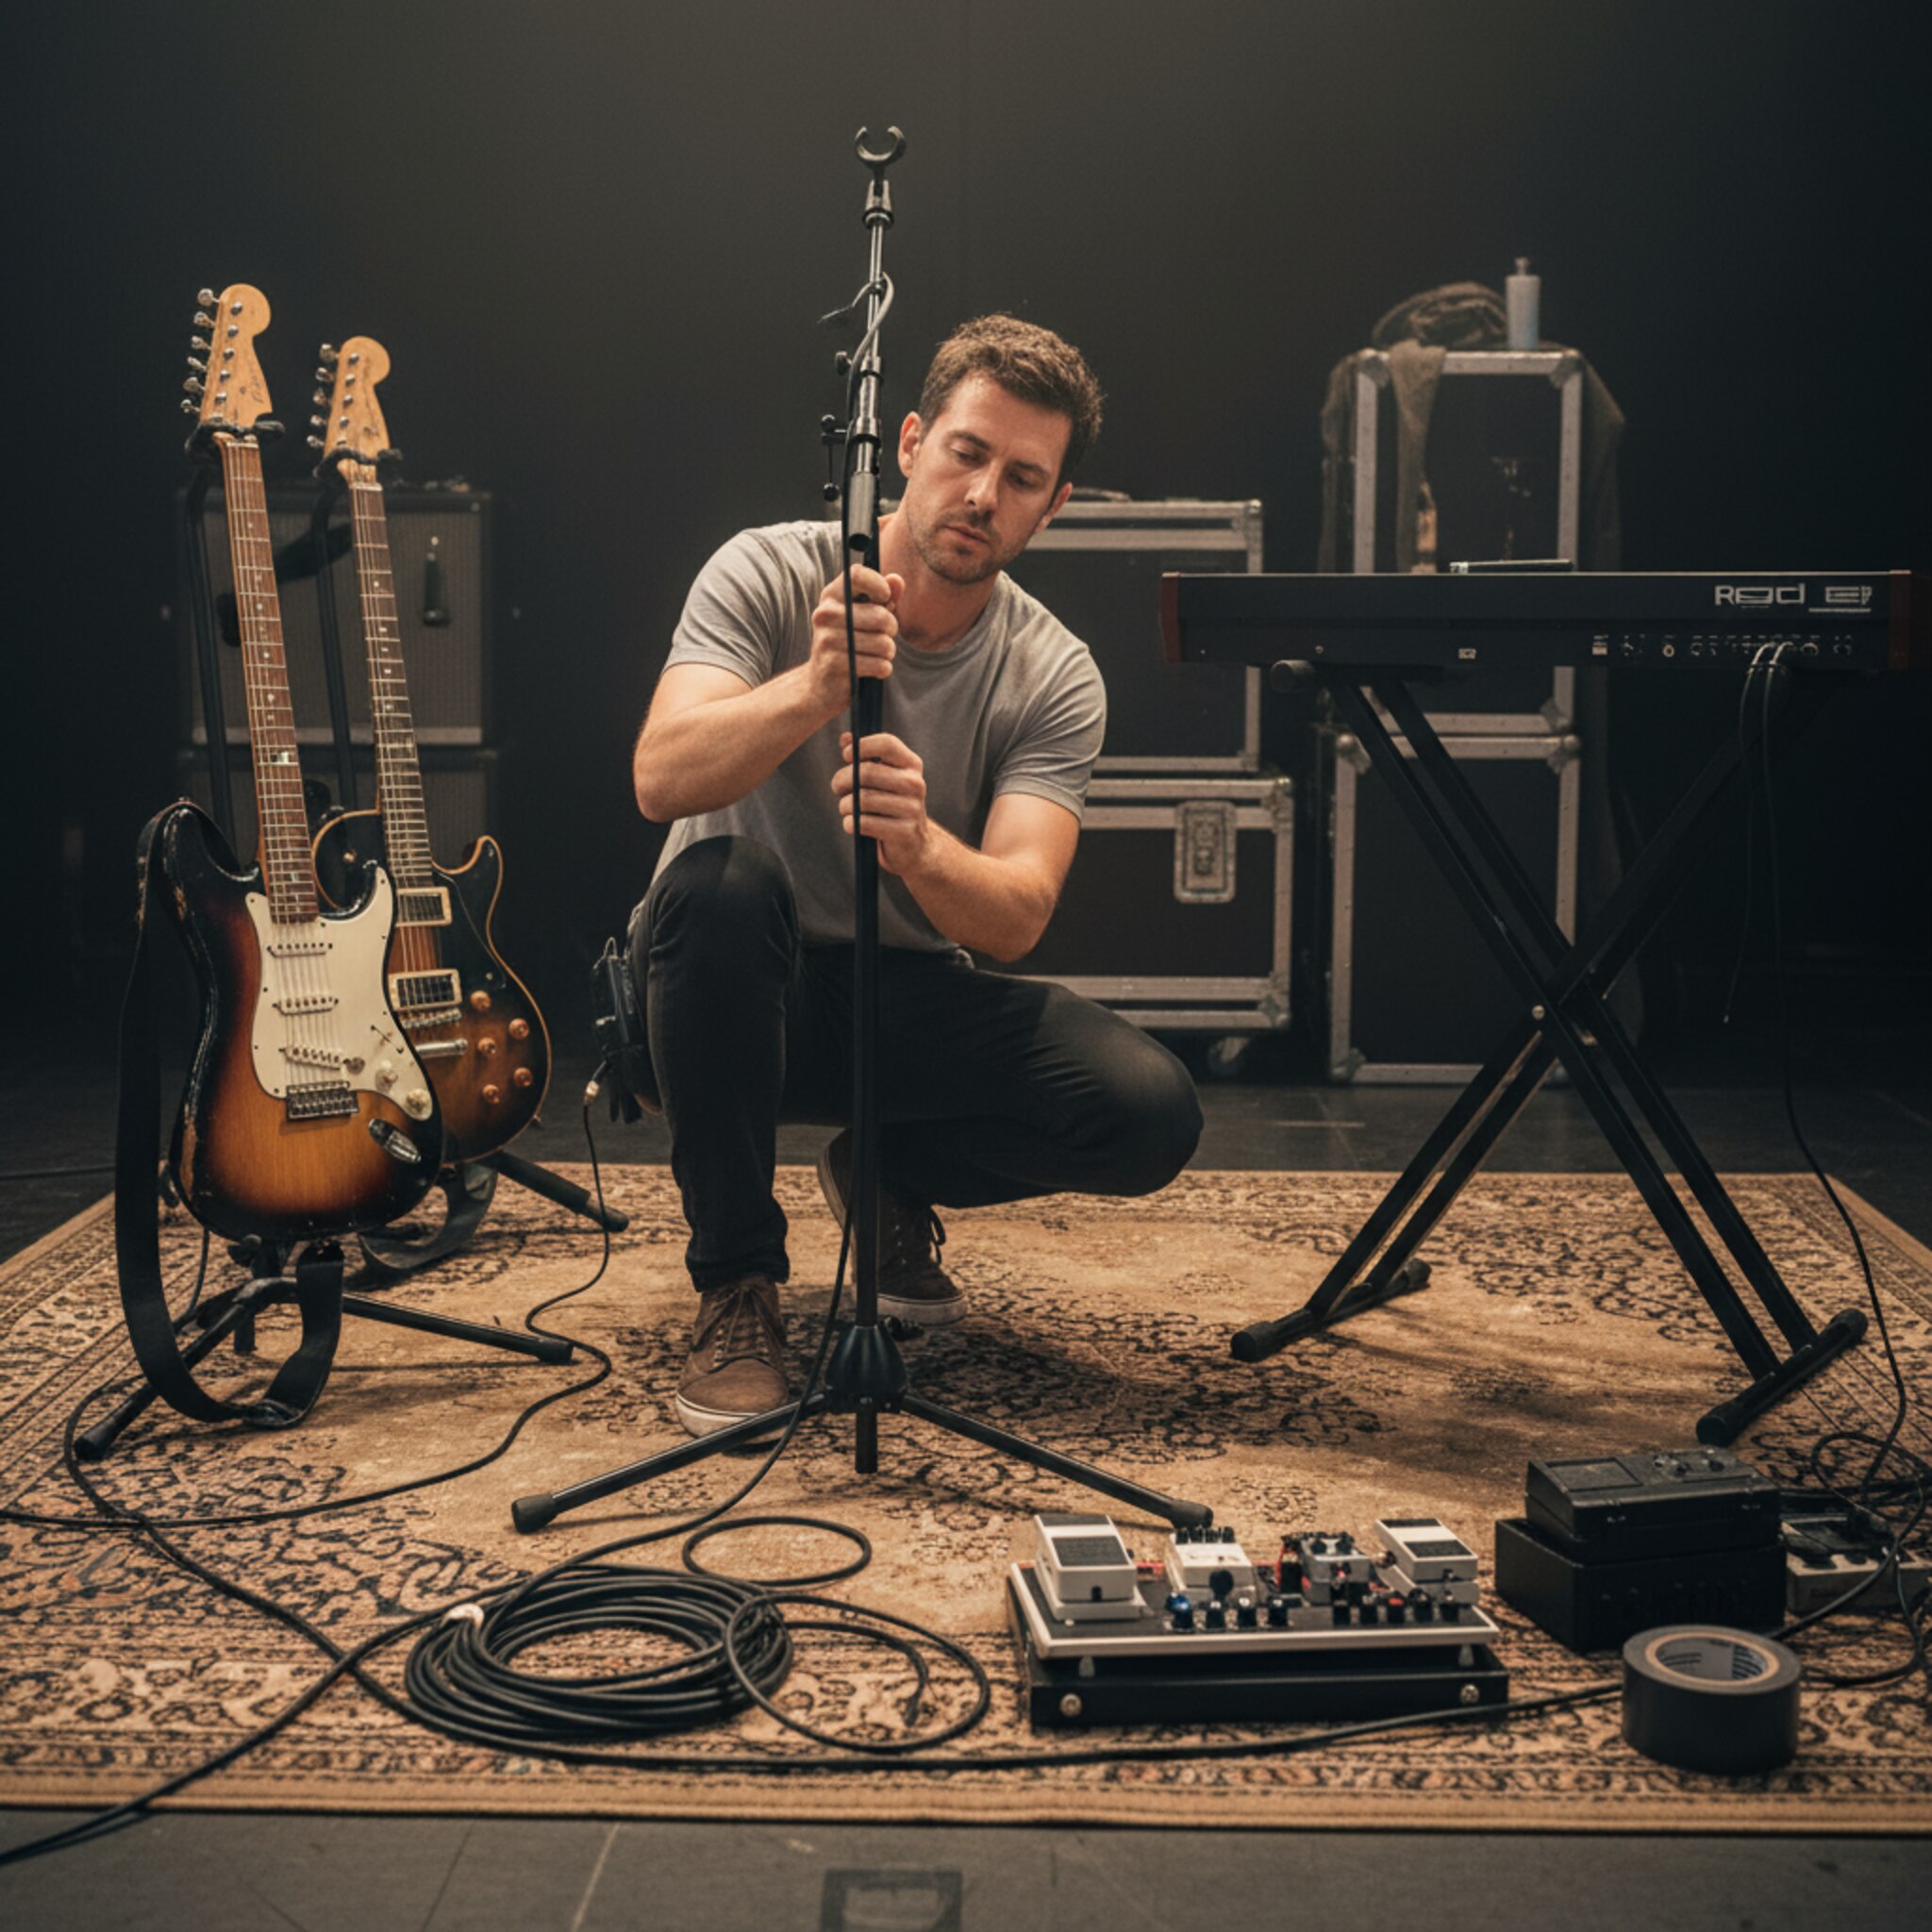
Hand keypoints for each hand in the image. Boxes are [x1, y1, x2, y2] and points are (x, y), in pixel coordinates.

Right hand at [808, 565, 905, 719]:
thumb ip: (883, 597)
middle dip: (892, 629)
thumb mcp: (863, 616)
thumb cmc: (848, 644)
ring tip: (876, 655)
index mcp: (831, 596)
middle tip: (884, 637)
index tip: (885, 599)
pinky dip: (883, 669)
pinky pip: (880, 665)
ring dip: (888, 652)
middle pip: (881, 615)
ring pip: (884, 643)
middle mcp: (825, 614)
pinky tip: (871, 670)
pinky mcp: (835, 666)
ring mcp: (828, 640)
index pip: (857, 574)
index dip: (879, 585)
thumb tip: (897, 580)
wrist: (820, 684)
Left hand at [831, 731, 931, 875]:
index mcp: (912, 765)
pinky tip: (852, 824)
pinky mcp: (904, 832)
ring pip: (862, 799)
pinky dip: (850, 824)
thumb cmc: (890, 807)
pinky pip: (864, 823)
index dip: (861, 746)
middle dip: (842, 779)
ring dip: (845, 805)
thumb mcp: (881, 779)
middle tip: (837, 787)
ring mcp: (912, 809)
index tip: (846, 755)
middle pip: (867, 771)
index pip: (887, 744)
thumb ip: (864, 757)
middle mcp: (915, 784)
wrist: (912, 846)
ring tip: (846, 809)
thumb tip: (845, 738)